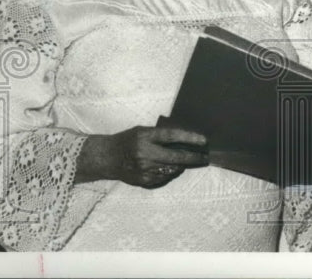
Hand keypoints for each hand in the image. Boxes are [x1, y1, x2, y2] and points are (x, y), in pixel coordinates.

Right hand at [76, 125, 208, 188]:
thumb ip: (160, 135)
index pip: (172, 136)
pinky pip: (164, 177)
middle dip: (193, 158)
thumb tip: (185, 140)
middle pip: (175, 156)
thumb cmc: (127, 140)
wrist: (107, 157)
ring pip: (172, 169)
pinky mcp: (143, 180)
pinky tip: (171, 168)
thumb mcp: (142, 131)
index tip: (204, 141)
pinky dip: (171, 172)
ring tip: (188, 161)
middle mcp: (144, 153)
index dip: (190, 138)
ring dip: (182, 165)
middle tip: (204, 157)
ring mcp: (144, 168)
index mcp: (145, 136)